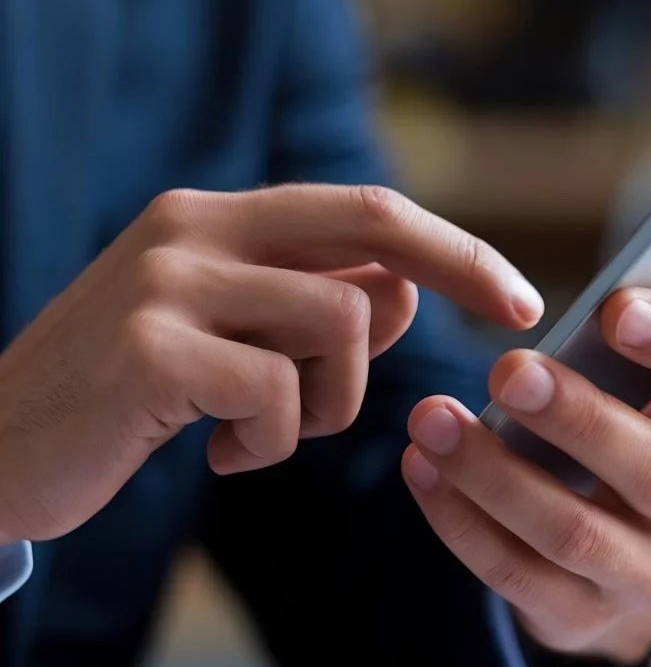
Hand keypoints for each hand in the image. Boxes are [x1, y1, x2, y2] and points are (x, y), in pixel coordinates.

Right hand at [0, 184, 542, 543]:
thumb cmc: (117, 399)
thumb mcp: (220, 342)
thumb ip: (303, 308)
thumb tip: (402, 288)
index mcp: (212, 218)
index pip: (361, 207)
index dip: (452, 245)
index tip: (517, 294)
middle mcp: (192, 228)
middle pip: (372, 228)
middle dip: (462, 269)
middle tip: (516, 321)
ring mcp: (167, 282)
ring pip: (339, 321)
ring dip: (332, 400)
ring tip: (267, 433)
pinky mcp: (149, 350)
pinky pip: (279, 394)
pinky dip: (272, 442)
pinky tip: (222, 458)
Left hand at [403, 264, 650, 665]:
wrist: (643, 557)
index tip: (618, 307)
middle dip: (577, 418)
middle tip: (507, 367)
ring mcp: (646, 577)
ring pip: (571, 533)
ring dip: (494, 473)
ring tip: (432, 416)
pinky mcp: (578, 613)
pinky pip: (513, 573)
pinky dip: (460, 520)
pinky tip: (421, 467)